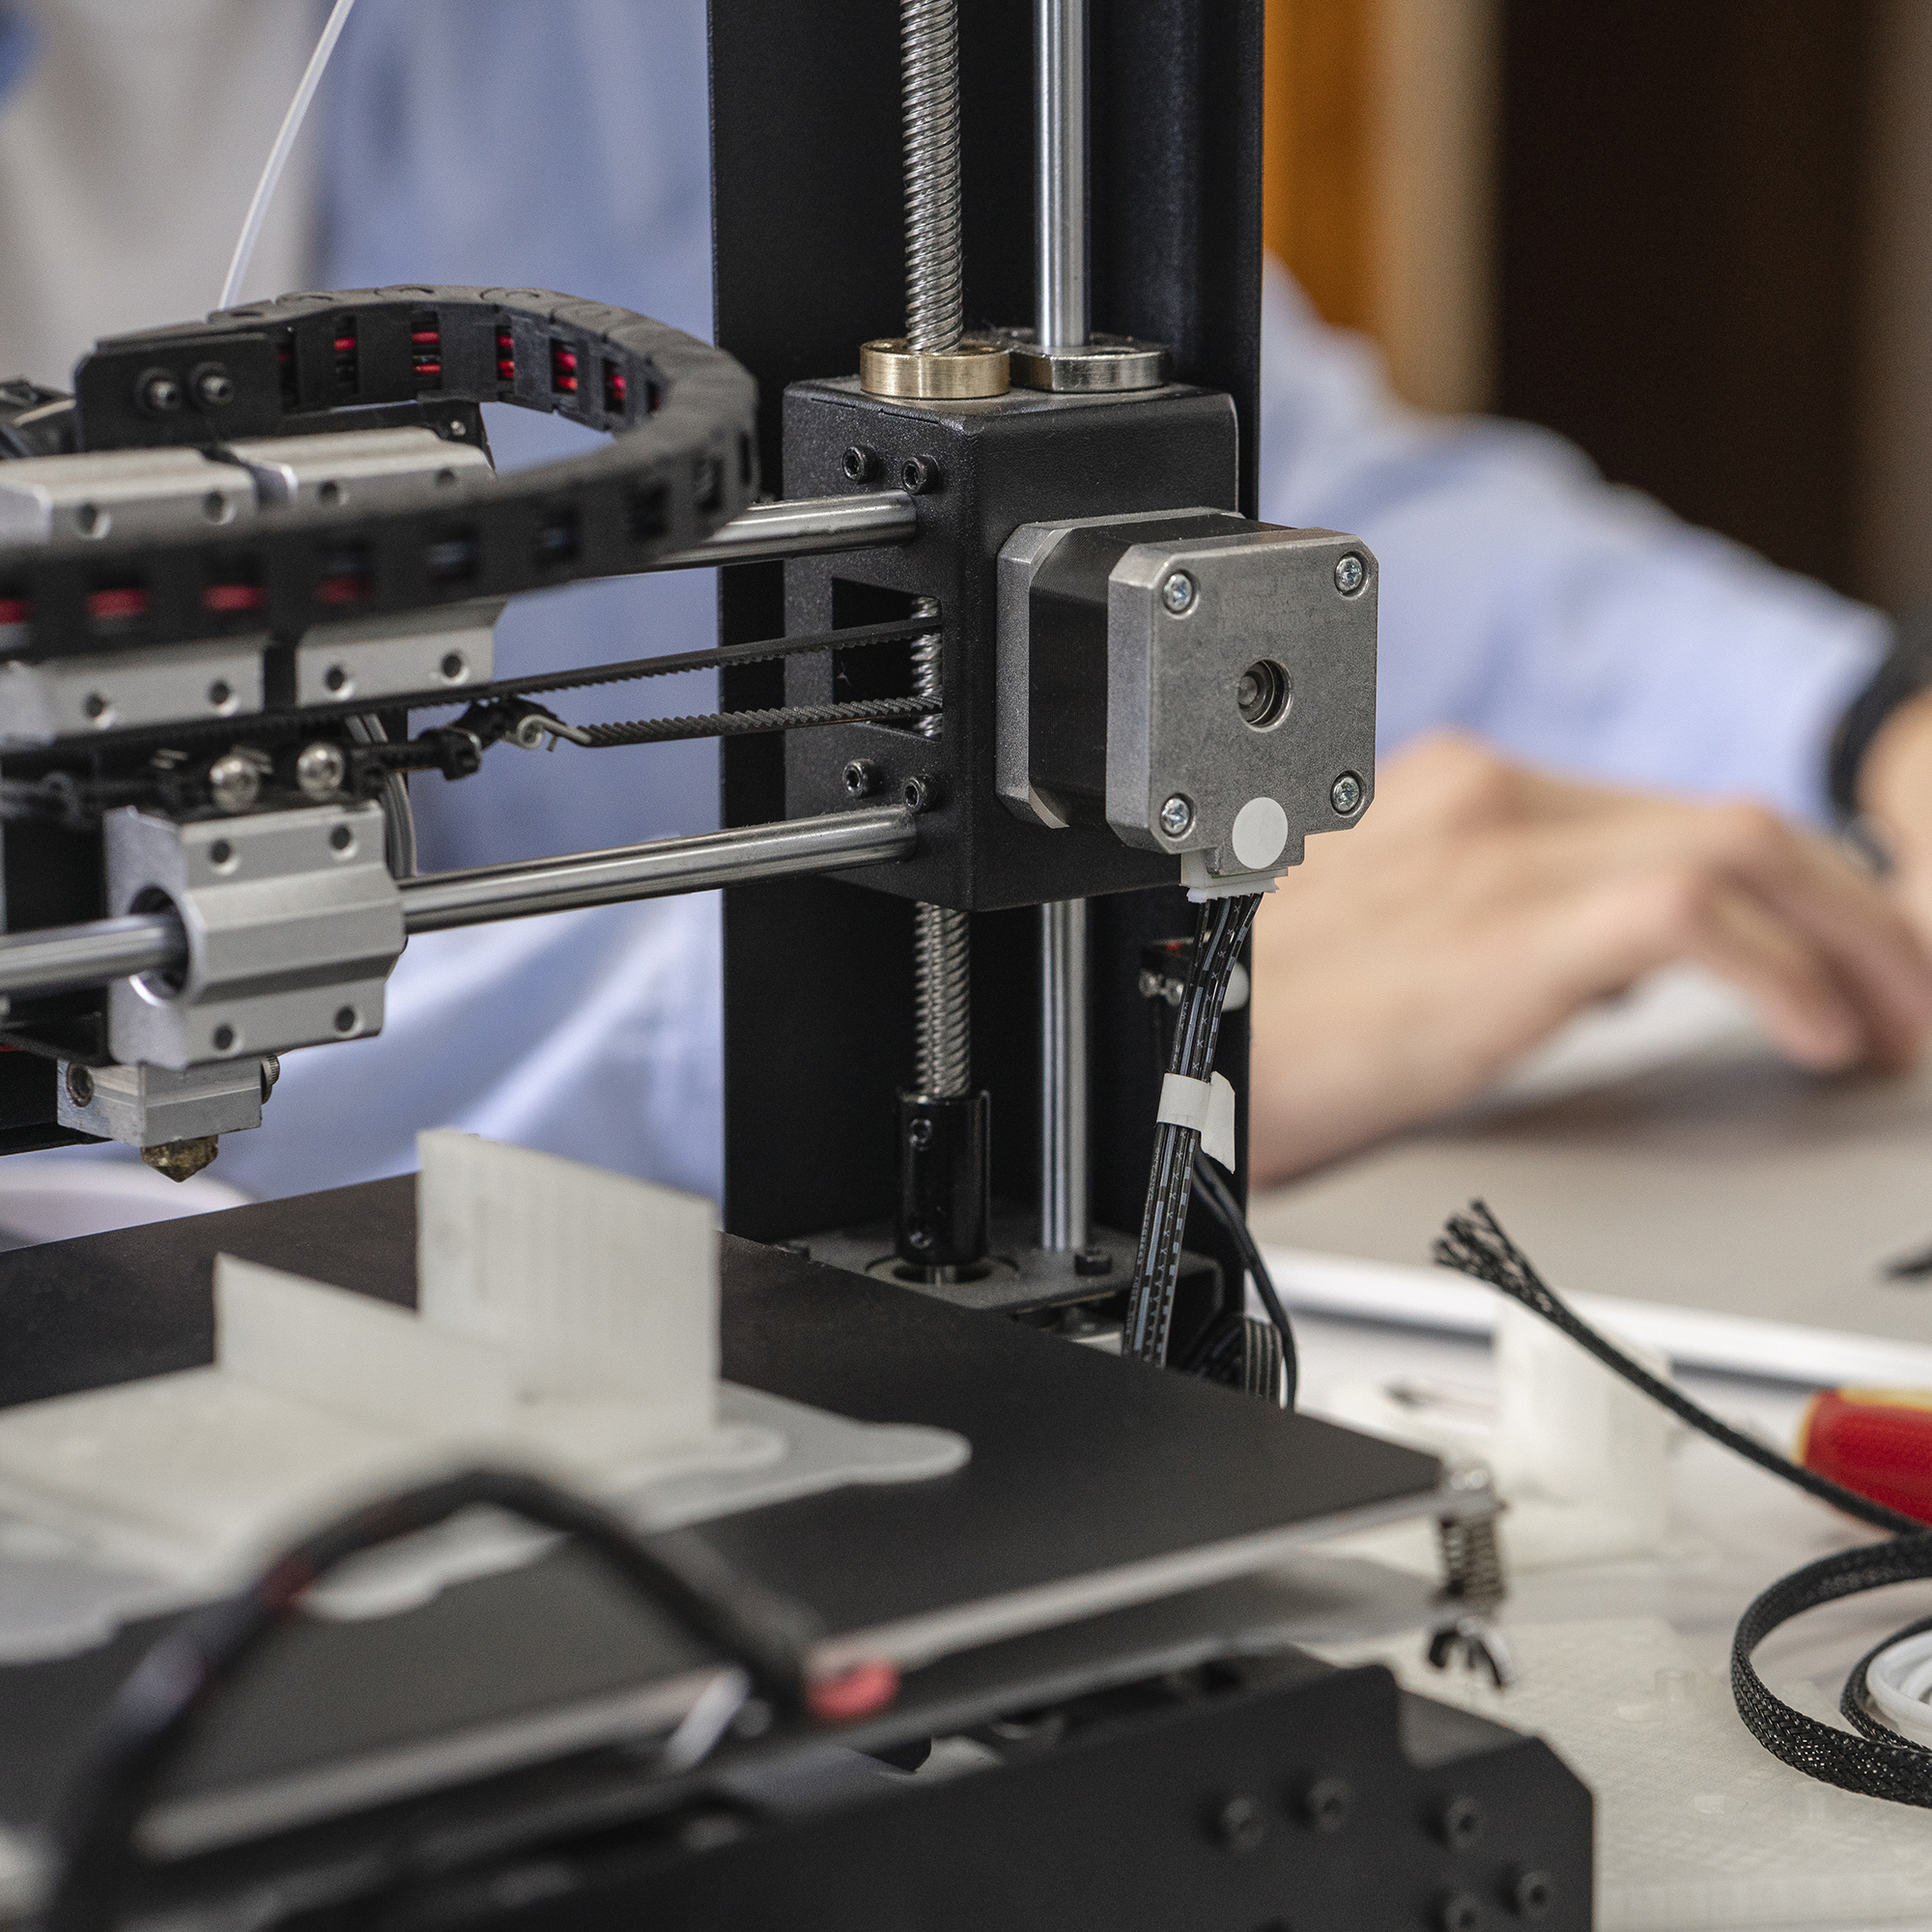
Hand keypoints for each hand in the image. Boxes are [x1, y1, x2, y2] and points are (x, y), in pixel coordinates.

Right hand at [1248, 731, 1931, 1182]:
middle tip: (1913, 1001)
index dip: (1799, 892)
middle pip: (1733, 822)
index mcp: (1460, 798)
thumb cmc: (1248, 1022)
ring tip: (1898, 1030)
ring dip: (1852, 942)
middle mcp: (1488, 797)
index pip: (1675, 819)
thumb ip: (1503, 938)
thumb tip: (1605, 974)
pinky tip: (1817, 1041)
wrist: (1155, 1044)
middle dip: (1857, 913)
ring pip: (1743, 849)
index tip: (1853, 963)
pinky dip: (1786, 976)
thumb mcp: (1387, 958)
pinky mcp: (1501, 921)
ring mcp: (1495, 846)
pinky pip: (1694, 916)